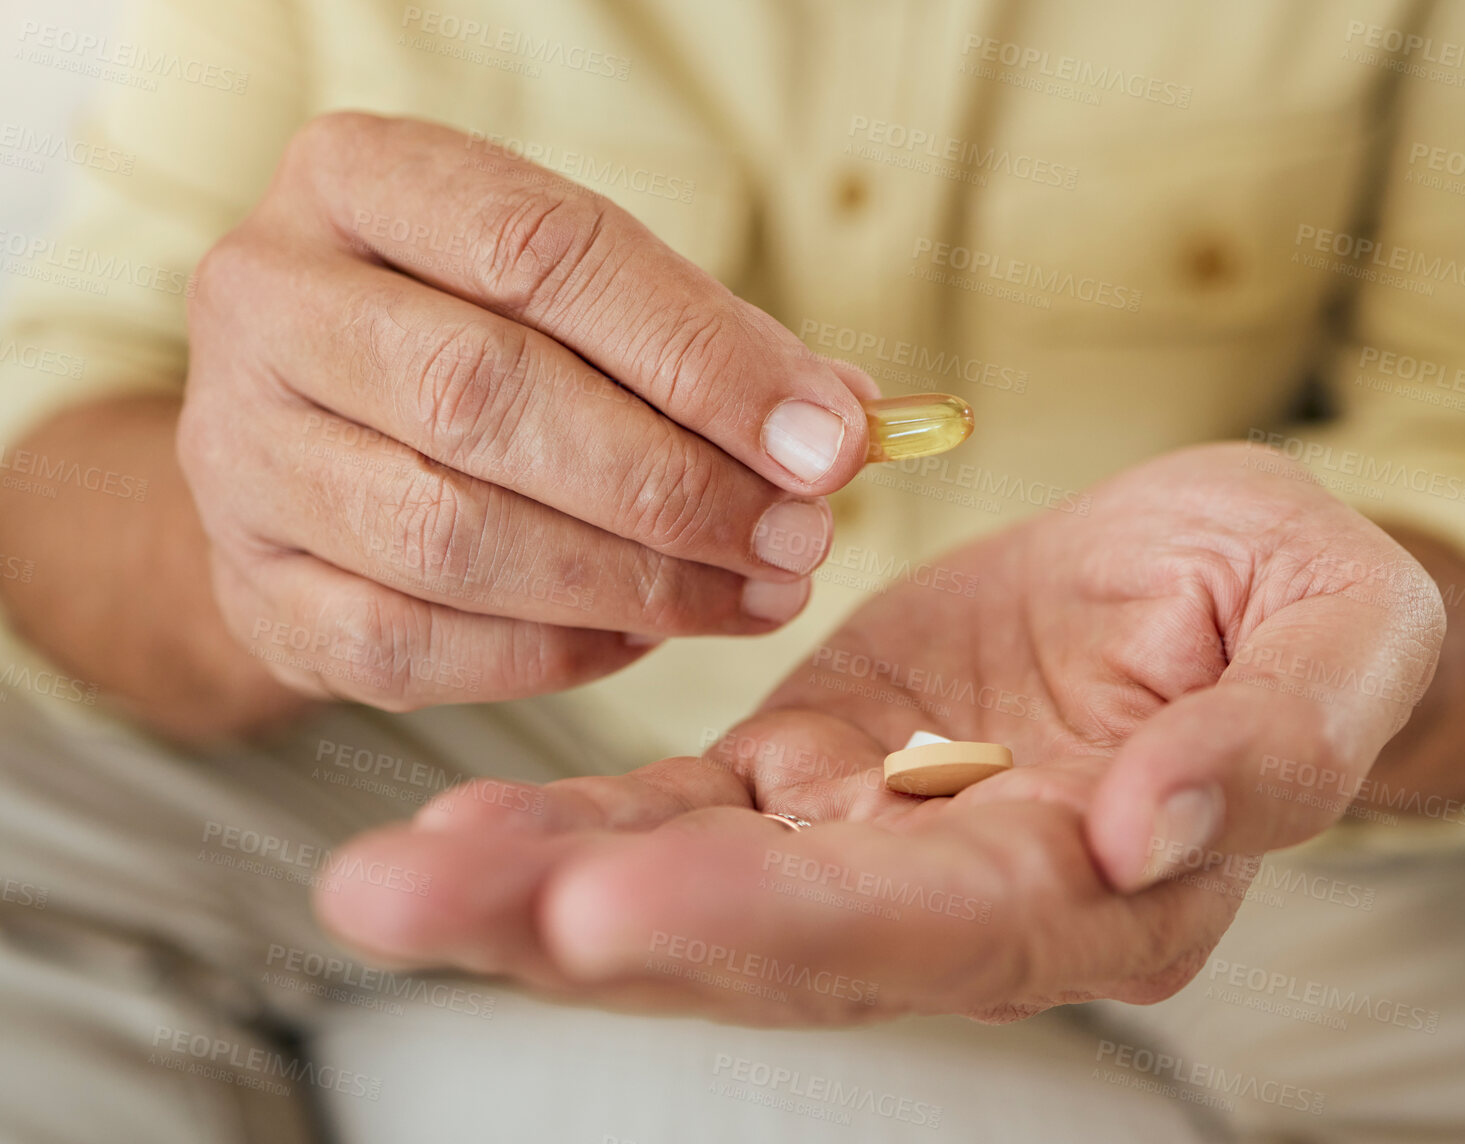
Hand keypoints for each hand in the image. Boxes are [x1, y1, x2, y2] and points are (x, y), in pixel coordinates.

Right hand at [177, 112, 875, 710]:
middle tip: (801, 539)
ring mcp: (238, 453)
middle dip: (674, 485)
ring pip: (449, 536)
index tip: (828, 441)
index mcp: (358, 183)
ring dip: (634, 581)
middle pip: (484, 395)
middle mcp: (268, 302)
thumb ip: (706, 346)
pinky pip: (414, 644)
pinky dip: (555, 651)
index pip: (541, 254)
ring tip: (753, 592)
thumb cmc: (479, 344)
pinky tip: (647, 634)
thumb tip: (847, 426)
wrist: (304, 439)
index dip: (701, 356)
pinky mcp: (253, 587)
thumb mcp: (581, 298)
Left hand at [314, 444, 1445, 1023]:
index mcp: (1108, 886)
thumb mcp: (1342, 627)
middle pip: (773, 941)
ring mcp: (876, 844)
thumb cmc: (1299, 600)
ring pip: (699, 891)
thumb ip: (1279, 738)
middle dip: (593, 928)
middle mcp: (973, 903)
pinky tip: (457, 825)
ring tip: (385, 879)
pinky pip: (684, 817)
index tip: (621, 910)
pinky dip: (574, 830)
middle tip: (412, 900)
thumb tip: (1152, 827)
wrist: (1221, 583)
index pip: (937, 924)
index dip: (784, 920)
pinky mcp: (816, 775)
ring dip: (537, 894)